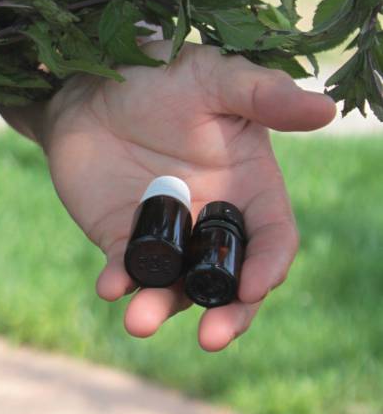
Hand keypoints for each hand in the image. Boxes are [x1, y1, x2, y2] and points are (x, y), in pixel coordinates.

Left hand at [31, 41, 335, 350]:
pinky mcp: (120, 237)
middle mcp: (211, 220)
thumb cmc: (160, 75)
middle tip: (211, 338)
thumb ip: (263, 95)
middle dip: (225, 313)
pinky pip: (125, 268)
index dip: (267, 265)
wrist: (88, 84)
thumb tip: (325, 111)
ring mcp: (166, 234)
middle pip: (228, 280)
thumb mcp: (213, 77)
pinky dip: (119, 281)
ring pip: (174, 286)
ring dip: (161, 307)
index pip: (271, 239)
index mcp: (249, 188)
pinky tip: (108, 287)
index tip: (254, 286)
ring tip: (139, 322)